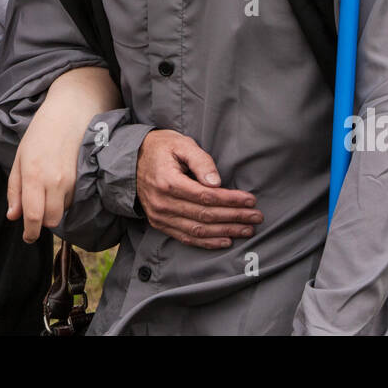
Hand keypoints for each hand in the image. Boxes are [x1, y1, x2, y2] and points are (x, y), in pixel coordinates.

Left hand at [7, 67, 119, 242]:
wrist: (71, 111)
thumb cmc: (41, 133)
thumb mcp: (20, 158)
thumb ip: (15, 189)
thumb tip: (13, 216)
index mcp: (34, 175)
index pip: (33, 217)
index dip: (30, 232)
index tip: (28, 236)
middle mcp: (55, 181)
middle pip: (52, 220)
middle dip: (44, 221)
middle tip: (38, 211)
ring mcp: (73, 180)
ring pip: (64, 209)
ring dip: (56, 206)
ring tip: (51, 186)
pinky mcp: (86, 177)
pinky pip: (75, 198)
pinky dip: (67, 197)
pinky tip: (63, 180)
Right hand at [136, 130, 261, 248]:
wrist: (130, 160)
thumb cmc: (161, 148)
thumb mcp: (181, 144)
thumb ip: (200, 161)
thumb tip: (217, 182)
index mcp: (168, 182)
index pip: (206, 196)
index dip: (230, 200)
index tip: (250, 200)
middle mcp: (162, 203)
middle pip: (205, 215)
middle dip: (234, 217)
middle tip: (256, 217)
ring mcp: (159, 216)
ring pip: (198, 230)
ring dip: (225, 232)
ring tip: (247, 230)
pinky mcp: (159, 223)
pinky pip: (186, 237)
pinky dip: (207, 242)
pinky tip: (225, 240)